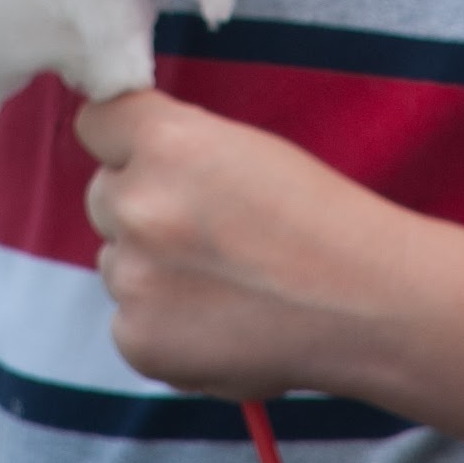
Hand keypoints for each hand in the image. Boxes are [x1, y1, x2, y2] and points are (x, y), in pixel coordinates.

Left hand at [77, 88, 401, 402]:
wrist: (368, 305)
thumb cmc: (320, 219)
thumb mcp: (245, 149)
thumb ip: (175, 149)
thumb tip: (126, 161)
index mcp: (166, 143)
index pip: (96, 123)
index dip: (122, 142)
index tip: (142, 157)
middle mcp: (137, 205)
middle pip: (103, 196)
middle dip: (141, 209)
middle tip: (208, 232)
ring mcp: (133, 279)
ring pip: (117, 263)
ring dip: (153, 272)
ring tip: (227, 285)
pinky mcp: (138, 340)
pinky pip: (128, 321)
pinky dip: (163, 326)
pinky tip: (221, 324)